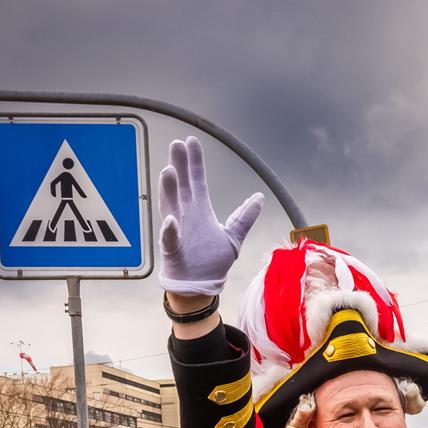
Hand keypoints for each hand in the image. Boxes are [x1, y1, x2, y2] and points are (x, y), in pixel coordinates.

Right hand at [157, 136, 263, 296]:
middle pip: (181, 186)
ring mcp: (177, 231)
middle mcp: (186, 216)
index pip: (196, 180)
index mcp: (200, 210)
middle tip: (176, 144)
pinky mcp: (173, 250)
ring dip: (169, 190)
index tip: (190, 140)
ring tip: (168, 171)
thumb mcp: (233, 237)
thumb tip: (259, 197)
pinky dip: (169, 230)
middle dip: (178, 165)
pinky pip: (170, 239)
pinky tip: (171, 220)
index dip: (194, 161)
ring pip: (170, 206)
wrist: (199, 286)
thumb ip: (244, 217)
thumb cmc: (212, 262)